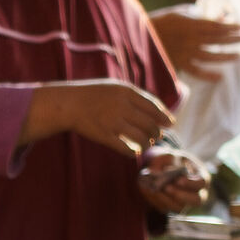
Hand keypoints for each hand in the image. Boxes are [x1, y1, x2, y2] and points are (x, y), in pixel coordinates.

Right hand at [27, 78, 175, 156]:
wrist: (68, 104)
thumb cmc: (93, 95)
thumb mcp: (115, 87)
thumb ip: (134, 96)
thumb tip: (157, 109)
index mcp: (126, 92)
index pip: (153, 106)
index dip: (164, 117)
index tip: (170, 124)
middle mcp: (122, 107)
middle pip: (150, 124)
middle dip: (156, 133)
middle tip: (156, 136)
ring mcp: (112, 122)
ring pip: (141, 138)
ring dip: (146, 144)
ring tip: (145, 144)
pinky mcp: (104, 136)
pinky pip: (126, 148)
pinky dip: (133, 152)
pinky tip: (134, 152)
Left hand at [137, 146, 210, 213]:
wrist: (160, 169)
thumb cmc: (170, 161)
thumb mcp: (169, 155)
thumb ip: (166, 160)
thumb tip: (160, 171)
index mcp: (200, 177)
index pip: (201, 183)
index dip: (191, 183)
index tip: (178, 180)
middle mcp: (196, 193)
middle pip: (196, 201)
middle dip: (180, 195)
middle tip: (166, 187)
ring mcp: (185, 203)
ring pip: (178, 207)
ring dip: (165, 198)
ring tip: (153, 188)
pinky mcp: (171, 207)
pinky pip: (165, 208)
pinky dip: (155, 199)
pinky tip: (146, 189)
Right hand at [151, 6, 239, 83]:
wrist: (140, 36)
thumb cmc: (160, 22)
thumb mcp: (179, 13)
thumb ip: (198, 15)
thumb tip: (218, 18)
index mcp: (191, 24)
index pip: (216, 26)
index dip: (230, 27)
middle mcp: (191, 38)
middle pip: (216, 39)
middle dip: (233, 39)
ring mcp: (185, 52)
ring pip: (210, 55)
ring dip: (225, 56)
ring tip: (239, 56)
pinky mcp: (179, 62)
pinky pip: (196, 71)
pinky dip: (207, 75)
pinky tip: (219, 77)